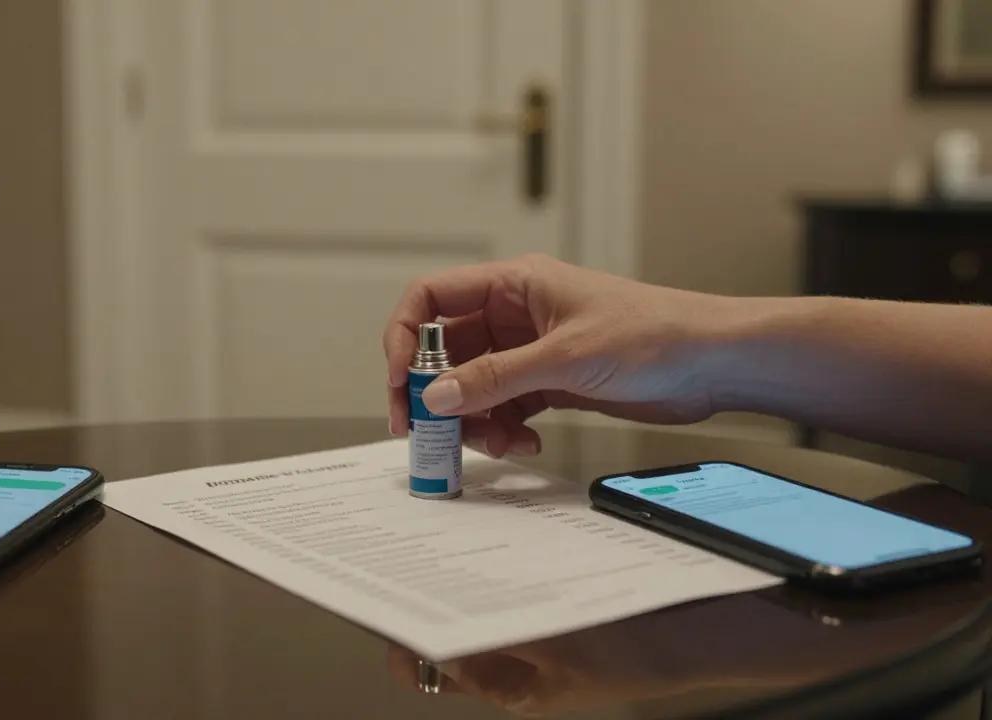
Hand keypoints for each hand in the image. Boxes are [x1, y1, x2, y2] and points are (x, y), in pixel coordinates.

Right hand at [383, 254, 737, 457]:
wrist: (714, 363)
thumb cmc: (654, 334)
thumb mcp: (565, 358)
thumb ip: (496, 379)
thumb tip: (436, 396)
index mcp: (514, 284)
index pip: (431, 298)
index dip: (404, 338)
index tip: (401, 383)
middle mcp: (514, 314)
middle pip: (445, 352)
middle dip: (435, 394)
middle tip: (426, 433)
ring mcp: (531, 351)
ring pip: (473, 387)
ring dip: (475, 421)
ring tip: (499, 444)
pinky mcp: (550, 383)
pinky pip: (505, 408)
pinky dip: (505, 430)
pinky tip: (527, 443)